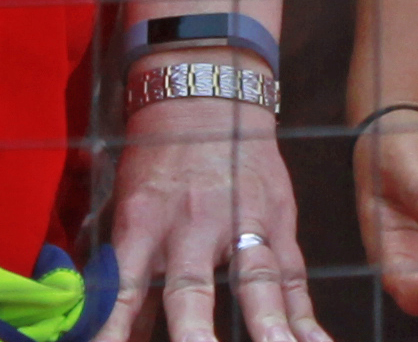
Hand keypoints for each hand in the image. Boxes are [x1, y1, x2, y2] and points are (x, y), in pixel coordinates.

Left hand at [103, 102, 328, 341]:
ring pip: (256, 280)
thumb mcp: (129, 211)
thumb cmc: (158, 162)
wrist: (208, 99)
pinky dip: (304, 316)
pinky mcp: (278, 222)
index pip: (122, 289)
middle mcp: (191, 226)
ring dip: (267, 324)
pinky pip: (293, 276)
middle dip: (195, 333)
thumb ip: (126, 278)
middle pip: (191, 288)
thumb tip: (121, 336)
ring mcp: (242, 223)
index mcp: (143, 223)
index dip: (113, 329)